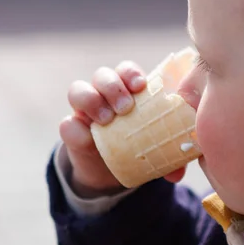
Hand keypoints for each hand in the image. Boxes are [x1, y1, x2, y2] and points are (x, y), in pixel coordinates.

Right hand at [59, 61, 185, 195]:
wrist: (109, 171)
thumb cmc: (139, 147)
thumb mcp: (155, 150)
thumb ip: (168, 157)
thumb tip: (176, 174)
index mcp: (128, 91)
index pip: (126, 71)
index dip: (131, 73)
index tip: (141, 86)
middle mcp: (103, 94)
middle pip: (102, 75)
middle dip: (113, 87)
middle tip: (125, 107)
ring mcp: (84, 110)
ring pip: (78, 90)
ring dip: (92, 101)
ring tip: (107, 120)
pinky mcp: (71, 130)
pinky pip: (67, 124)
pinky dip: (75, 130)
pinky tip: (87, 138)